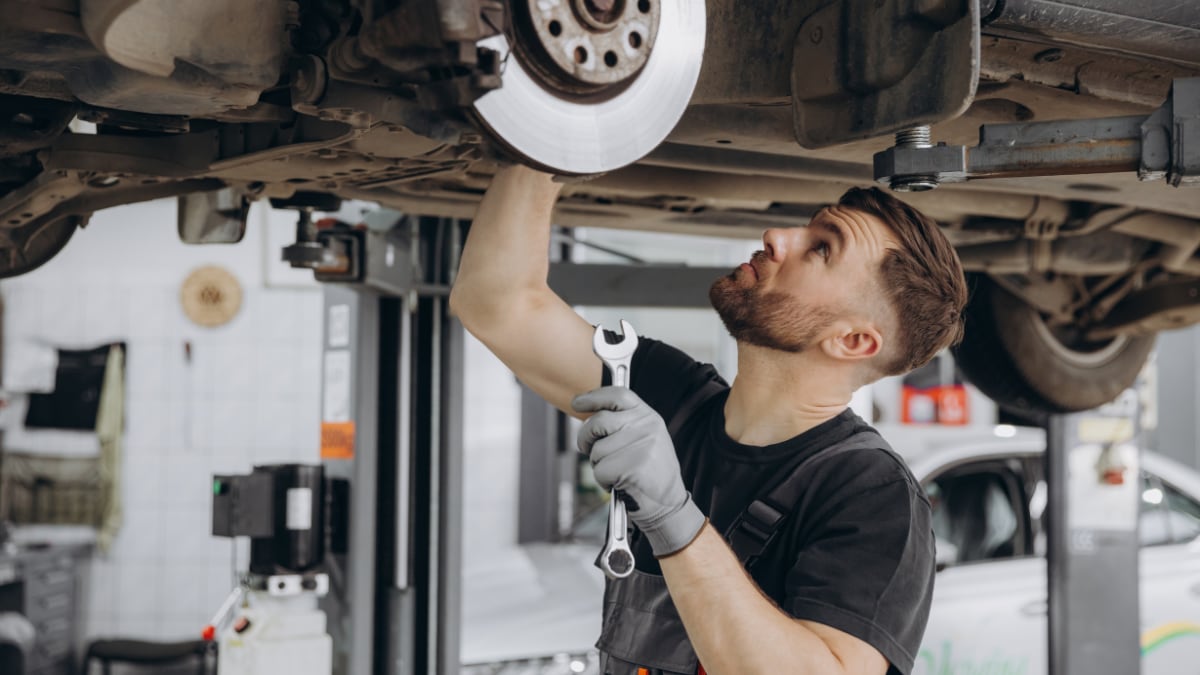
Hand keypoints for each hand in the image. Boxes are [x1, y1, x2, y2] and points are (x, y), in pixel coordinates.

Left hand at [573, 387, 705, 556]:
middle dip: (585, 437)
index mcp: (650, 417)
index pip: (618, 395)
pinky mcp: (632, 467)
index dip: (594, 397)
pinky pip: (599, 470)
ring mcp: (641, 446)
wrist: (669, 505)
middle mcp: (647, 427)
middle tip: (587, 448)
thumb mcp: (646, 439)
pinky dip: (603, 481)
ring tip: (617, 472)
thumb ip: (623, 423)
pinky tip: (620, 483)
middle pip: (598, 421)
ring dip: (598, 464)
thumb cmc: (650, 473)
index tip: (577, 403)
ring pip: (596, 450)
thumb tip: (588, 413)